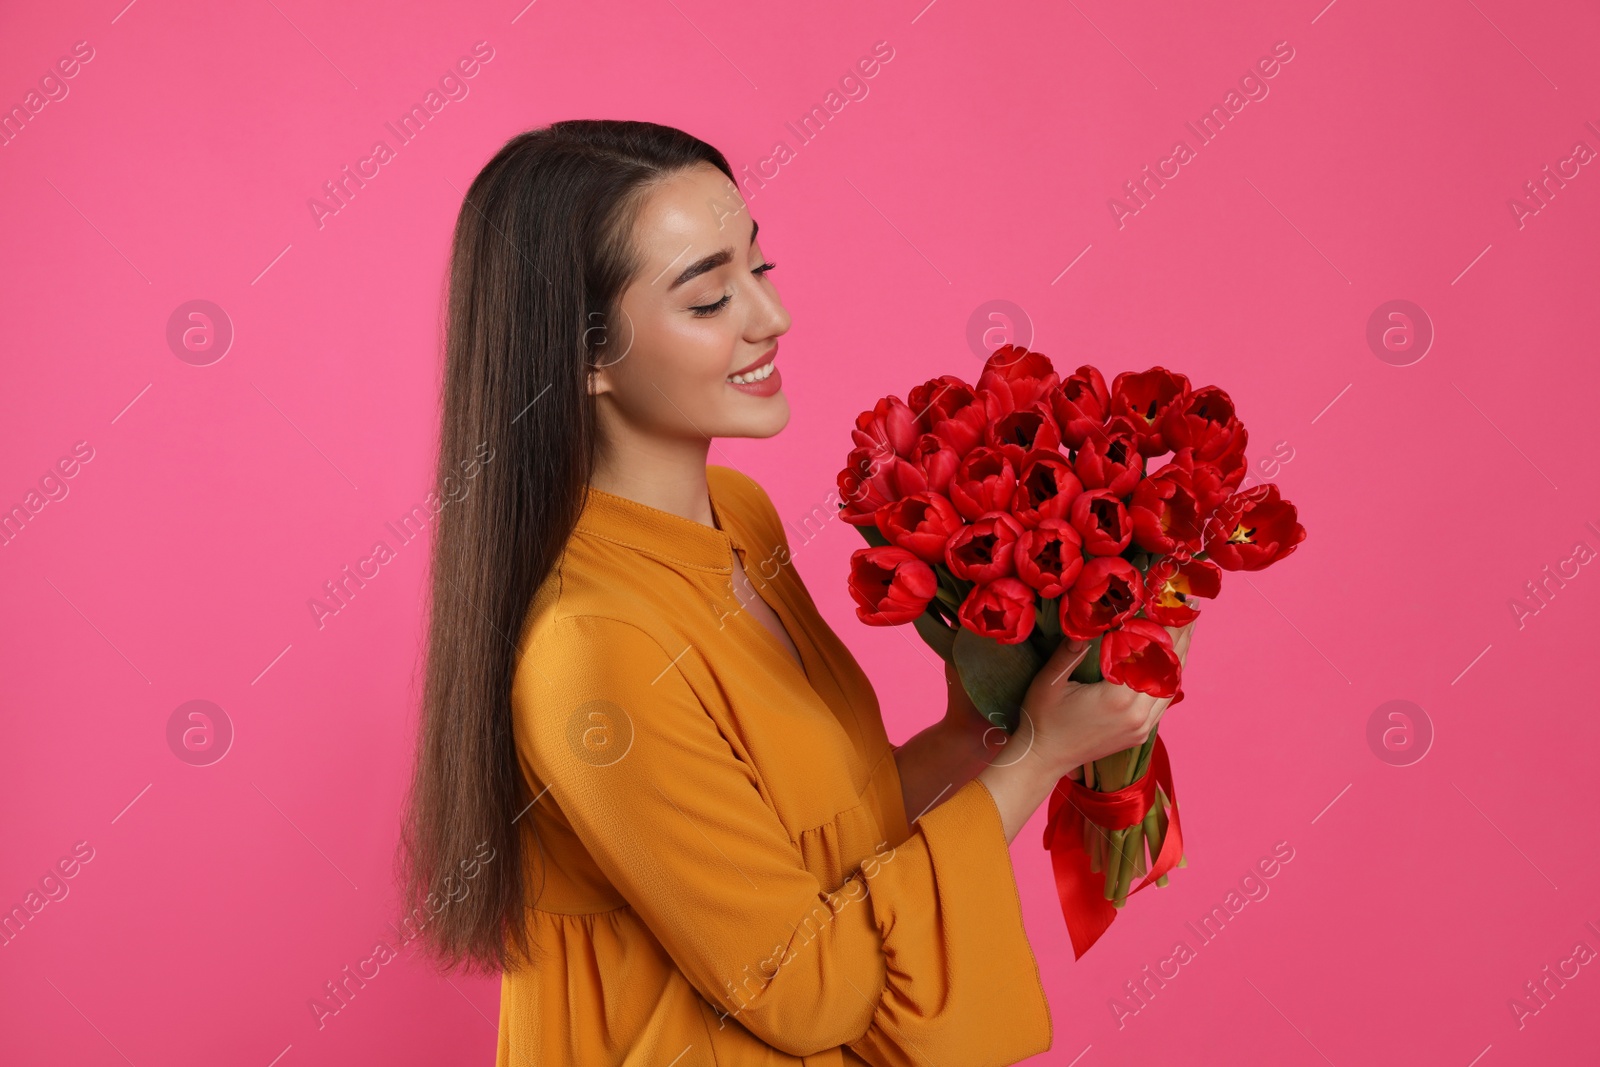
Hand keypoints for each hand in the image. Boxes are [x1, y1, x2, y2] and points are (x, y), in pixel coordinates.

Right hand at [1018, 620, 1196, 781]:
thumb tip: (1086, 624)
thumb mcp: (1049, 681)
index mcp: (1117, 698)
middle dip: (1180, 636)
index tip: (1172, 605)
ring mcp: (1142, 727)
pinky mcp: (1141, 734)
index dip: (1164, 629)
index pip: (1150, 656)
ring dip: (1180, 656)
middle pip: (1169, 669)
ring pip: (1172, 686)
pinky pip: (1164, 701)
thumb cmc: (1043, 718)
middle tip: (1190, 609)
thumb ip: (1069, 652)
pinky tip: (1173, 661)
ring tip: (1187, 629)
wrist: (1045, 758)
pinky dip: (1171, 677)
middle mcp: (1137, 714)